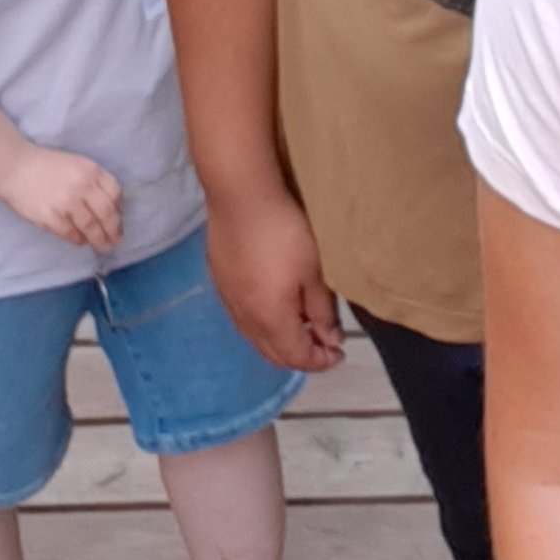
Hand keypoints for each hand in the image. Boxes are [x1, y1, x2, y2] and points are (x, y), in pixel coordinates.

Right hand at [0, 146, 124, 249]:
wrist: (15, 167)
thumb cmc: (47, 166)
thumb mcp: (76, 164)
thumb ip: (93, 181)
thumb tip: (109, 207)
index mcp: (91, 170)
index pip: (115, 193)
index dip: (119, 210)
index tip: (118, 220)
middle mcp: (82, 186)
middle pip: (107, 214)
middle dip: (113, 231)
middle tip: (114, 241)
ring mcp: (67, 202)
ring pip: (91, 227)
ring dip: (98, 240)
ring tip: (102, 246)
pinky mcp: (51, 217)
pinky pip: (71, 234)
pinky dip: (78, 240)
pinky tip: (80, 241)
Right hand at [205, 185, 344, 371]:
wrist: (241, 198)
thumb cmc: (284, 233)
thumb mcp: (313, 272)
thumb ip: (321, 310)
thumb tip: (330, 338)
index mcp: (271, 320)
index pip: (297, 357)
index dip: (320, 361)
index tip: (338, 352)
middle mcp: (246, 319)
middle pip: (274, 355)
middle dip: (301, 356)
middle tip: (324, 342)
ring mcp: (230, 302)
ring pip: (256, 338)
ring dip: (281, 340)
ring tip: (303, 323)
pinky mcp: (221, 284)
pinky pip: (244, 319)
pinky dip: (264, 324)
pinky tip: (276, 304)